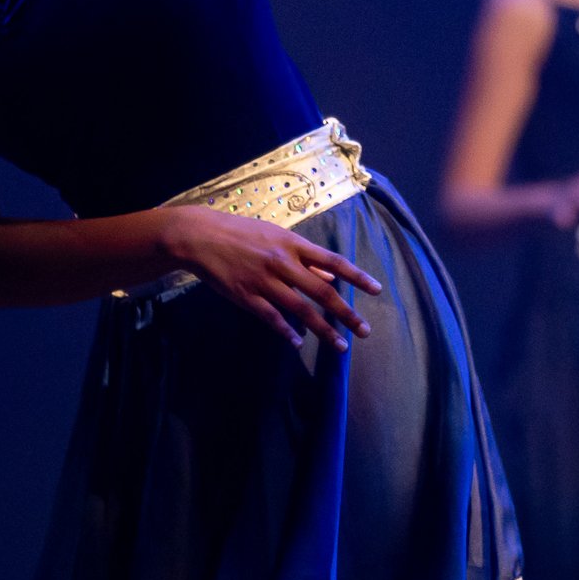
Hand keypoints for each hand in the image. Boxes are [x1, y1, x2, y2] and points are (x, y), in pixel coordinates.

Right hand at [159, 205, 383, 350]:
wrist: (200, 236)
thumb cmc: (241, 233)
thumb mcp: (276, 237)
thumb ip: (305, 258)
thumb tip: (332, 277)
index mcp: (293, 245)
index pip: (334, 262)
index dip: (357, 276)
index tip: (377, 290)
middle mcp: (283, 263)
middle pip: (323, 292)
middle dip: (347, 313)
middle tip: (365, 331)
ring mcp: (264, 281)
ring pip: (301, 310)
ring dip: (324, 330)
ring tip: (341, 345)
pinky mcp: (246, 296)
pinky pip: (271, 318)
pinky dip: (286, 332)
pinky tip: (298, 343)